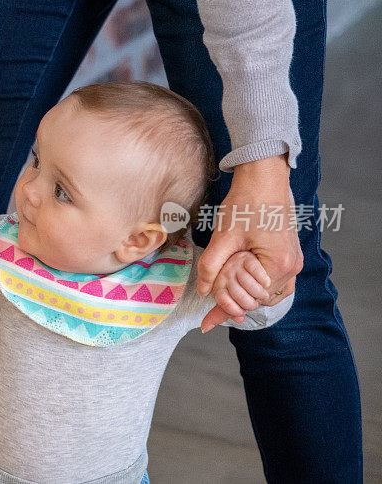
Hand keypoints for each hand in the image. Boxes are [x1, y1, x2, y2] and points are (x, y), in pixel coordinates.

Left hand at [197, 155, 302, 322]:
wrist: (264, 175)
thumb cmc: (245, 202)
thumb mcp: (223, 237)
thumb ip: (211, 267)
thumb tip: (204, 291)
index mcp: (278, 265)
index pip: (251, 300)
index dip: (227, 308)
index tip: (207, 321)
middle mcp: (292, 266)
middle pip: (260, 299)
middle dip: (235, 298)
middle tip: (212, 291)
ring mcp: (294, 260)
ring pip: (269, 292)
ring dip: (247, 291)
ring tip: (224, 286)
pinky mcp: (289, 252)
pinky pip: (275, 280)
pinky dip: (257, 283)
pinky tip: (240, 280)